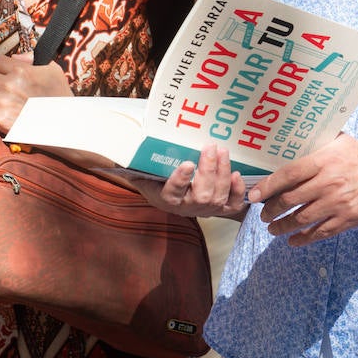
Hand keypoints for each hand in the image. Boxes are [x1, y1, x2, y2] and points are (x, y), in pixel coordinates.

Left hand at [0, 52, 71, 133]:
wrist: (66, 125)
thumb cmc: (61, 97)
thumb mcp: (54, 71)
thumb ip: (33, 59)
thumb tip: (16, 56)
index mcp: (22, 70)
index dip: (1, 68)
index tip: (6, 74)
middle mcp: (9, 85)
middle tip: (4, 90)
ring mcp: (2, 104)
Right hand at [132, 146, 247, 218]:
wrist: (171, 197)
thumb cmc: (157, 179)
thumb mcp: (143, 172)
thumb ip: (135, 164)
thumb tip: (119, 149)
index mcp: (166, 199)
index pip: (173, 192)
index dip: (181, 180)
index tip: (187, 164)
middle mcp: (187, 208)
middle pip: (201, 195)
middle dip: (208, 170)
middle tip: (211, 147)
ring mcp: (205, 210)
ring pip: (218, 198)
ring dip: (223, 174)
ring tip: (223, 151)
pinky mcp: (220, 210)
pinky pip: (232, 206)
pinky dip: (237, 192)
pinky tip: (237, 175)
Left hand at [247, 134, 357, 246]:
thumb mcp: (341, 141)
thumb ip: (318, 139)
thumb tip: (291, 134)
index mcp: (325, 160)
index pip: (289, 174)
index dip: (268, 186)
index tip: (255, 195)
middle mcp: (329, 182)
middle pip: (290, 200)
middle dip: (271, 210)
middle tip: (263, 214)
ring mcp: (337, 203)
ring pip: (301, 219)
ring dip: (282, 226)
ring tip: (272, 228)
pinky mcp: (346, 220)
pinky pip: (319, 233)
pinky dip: (303, 239)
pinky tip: (292, 240)